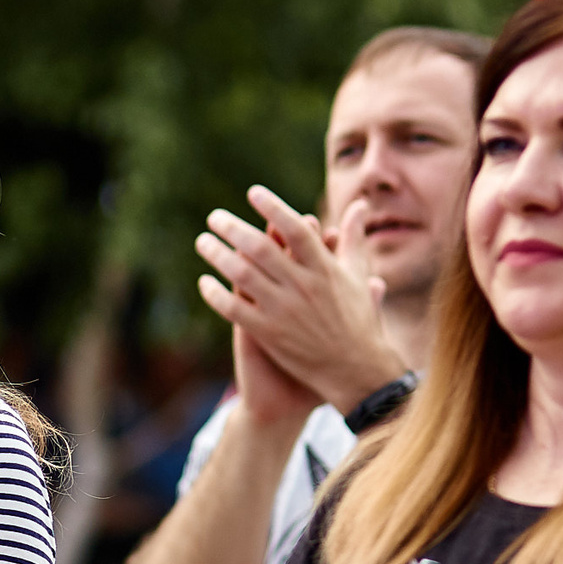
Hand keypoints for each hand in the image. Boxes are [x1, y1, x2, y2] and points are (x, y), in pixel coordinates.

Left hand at [196, 186, 403, 416]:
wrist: (356, 371)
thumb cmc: (359, 320)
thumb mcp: (358, 275)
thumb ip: (353, 238)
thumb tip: (360, 205)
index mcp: (324, 268)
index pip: (295, 230)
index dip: (274, 208)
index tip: (253, 193)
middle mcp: (302, 286)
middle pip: (260, 249)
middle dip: (233, 229)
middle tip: (214, 217)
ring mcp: (284, 310)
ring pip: (242, 275)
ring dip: (218, 256)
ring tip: (202, 242)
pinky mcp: (269, 334)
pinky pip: (234, 309)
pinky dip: (216, 294)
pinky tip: (204, 282)